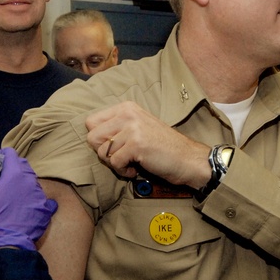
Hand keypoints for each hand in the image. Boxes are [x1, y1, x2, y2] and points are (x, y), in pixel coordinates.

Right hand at [0, 144, 57, 254]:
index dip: (1, 158)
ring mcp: (41, 197)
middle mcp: (32, 181)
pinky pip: (42, 199)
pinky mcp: (46, 211)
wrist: (7, 245)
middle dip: (12, 169)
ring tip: (11, 197)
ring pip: (32, 182)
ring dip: (23, 184)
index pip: (11, 154)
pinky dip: (34, 199)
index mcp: (15, 173)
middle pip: (23, 166)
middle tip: (0, 183)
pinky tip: (26, 207)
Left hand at [84, 102, 210, 187]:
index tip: (114, 147)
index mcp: (126, 108)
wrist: (188, 158)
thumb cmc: (162, 147)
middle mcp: (128, 114)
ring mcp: (132, 128)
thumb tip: (91, 137)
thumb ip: (117, 127)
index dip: (99, 139)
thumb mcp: (138, 128)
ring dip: (115, 163)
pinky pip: (115, 163)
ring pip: (102, 152)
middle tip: (120, 157)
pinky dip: (123, 171)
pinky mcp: (137, 144)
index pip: (91, 122)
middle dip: (103, 153)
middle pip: (92, 137)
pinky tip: (136, 169)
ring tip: (131, 163)